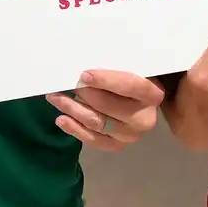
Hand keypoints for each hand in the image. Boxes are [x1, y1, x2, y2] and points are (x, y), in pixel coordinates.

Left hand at [45, 70, 163, 152]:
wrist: (143, 103)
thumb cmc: (135, 79)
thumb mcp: (133, 68)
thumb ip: (117, 65)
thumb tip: (87, 60)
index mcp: (152, 95)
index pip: (130, 86)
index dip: (107, 80)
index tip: (84, 75)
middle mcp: (144, 119)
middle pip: (109, 106)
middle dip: (84, 94)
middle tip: (64, 84)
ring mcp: (130, 135)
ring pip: (97, 123)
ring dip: (73, 109)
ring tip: (55, 97)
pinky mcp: (116, 146)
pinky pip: (93, 140)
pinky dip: (75, 129)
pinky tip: (61, 119)